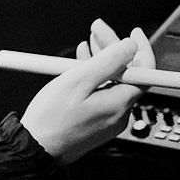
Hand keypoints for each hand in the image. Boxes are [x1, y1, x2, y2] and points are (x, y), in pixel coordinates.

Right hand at [20, 19, 153, 164]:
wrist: (34, 149)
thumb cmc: (51, 119)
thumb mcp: (78, 80)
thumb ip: (108, 61)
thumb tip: (131, 46)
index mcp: (119, 103)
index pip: (146, 72)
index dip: (141, 48)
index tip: (134, 32)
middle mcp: (119, 114)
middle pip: (128, 74)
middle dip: (114, 49)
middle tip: (96, 30)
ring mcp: (109, 120)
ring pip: (114, 82)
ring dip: (102, 60)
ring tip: (86, 43)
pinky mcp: (98, 123)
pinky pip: (104, 94)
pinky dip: (95, 77)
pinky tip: (82, 65)